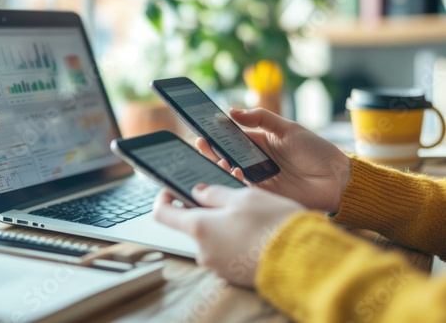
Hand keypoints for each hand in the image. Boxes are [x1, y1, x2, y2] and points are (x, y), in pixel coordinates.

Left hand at [153, 185, 303, 287]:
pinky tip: (255, 229)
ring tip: (249, 212)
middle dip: (206, 209)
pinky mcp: (233, 274)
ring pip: (212, 237)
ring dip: (224, 222)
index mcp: (199, 228)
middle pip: (192, 225)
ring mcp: (218, 265)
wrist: (301, 259)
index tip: (171, 189)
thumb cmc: (271, 224)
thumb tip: (197, 191)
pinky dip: (234, 238)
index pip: (162, 214)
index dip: (164, 198)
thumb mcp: (243, 196)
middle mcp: (203, 251)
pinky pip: (227, 250)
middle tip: (228, 194)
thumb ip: (214, 193)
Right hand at [196, 108, 350, 210]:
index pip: (233, 139)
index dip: (218, 136)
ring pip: (232, 174)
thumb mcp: (288, 128)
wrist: (337, 180)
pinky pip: (244, 189)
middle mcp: (256, 162)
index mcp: (260, 144)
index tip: (204, 131)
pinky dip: (236, 182)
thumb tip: (233, 111)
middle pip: (228, 157)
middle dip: (212, 152)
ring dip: (222, 166)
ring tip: (217, 158)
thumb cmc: (316, 151)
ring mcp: (259, 179)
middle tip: (201, 145)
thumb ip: (261, 118)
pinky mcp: (264, 196)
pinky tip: (234, 172)